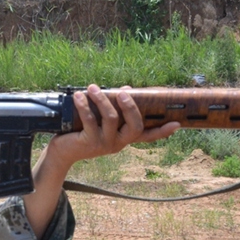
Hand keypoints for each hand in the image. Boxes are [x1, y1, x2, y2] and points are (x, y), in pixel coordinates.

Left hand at [47, 84, 178, 168]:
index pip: (147, 136)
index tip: (177, 124)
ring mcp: (104, 144)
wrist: (62, 152)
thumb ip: (114, 108)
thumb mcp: (100, 121)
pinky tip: (79, 96)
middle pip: (134, 125)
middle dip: (130, 106)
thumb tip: (127, 88)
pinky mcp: (88, 142)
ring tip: (93, 88)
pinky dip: (84, 106)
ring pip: (111, 118)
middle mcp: (118, 143)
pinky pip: (89, 120)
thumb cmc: (81, 133)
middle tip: (123, 92)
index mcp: (124, 138)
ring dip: (102, 100)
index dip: (162, 131)